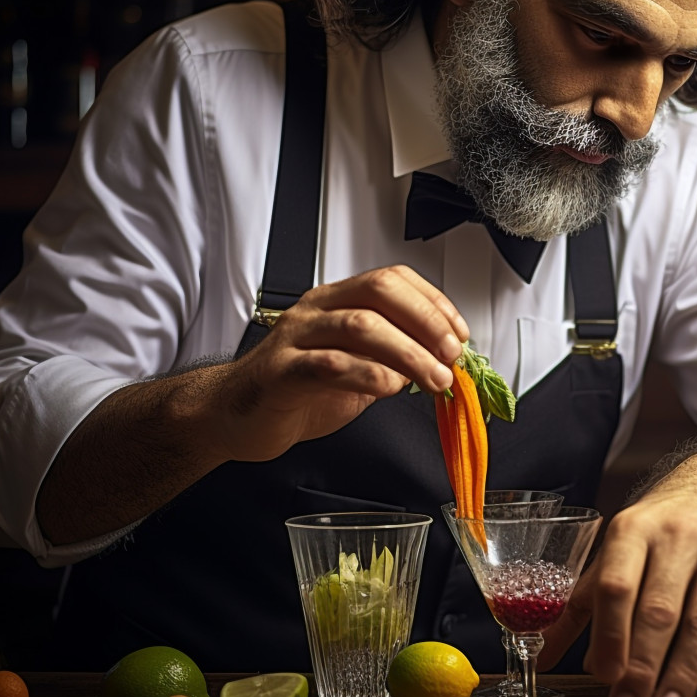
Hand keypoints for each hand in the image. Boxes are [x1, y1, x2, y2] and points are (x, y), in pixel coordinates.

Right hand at [212, 265, 467, 461]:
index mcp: (338, 301)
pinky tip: (391, 387)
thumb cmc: (297, 390)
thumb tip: (444, 361)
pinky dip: (368, 374)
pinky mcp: (280, 373)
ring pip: (360, 326)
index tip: (459, 333)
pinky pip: (328, 364)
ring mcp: (296, 338)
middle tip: (451, 355)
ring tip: (435, 378)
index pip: (393, 280)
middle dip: (426, 322)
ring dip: (409, 352)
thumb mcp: (357, 367)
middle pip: (380, 292)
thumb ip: (393, 359)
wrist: (237, 416)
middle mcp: (317, 311)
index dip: (433, 302)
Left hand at [540, 457, 696, 696]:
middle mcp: (678, 536)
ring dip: (684, 673)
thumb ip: (582, 604)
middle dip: (642, 666)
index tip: (604, 677)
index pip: (617, 585)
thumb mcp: (617, 550)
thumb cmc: (661, 527)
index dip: (610, 634)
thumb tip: (542, 656)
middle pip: (659, 610)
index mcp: (632, 530)